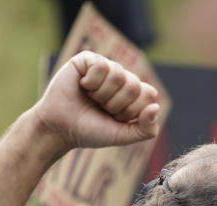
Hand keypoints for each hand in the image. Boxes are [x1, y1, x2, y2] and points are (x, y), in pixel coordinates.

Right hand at [32, 51, 159, 154]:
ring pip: (119, 74)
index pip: (149, 94)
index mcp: (133, 95)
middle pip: (134, 85)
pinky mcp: (87, 59)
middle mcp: (121, 79)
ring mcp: (105, 68)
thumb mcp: (122, 135)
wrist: (60, 128)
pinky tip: (82, 86)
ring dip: (103, 94)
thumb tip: (156, 107)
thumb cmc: (90, 131)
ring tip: (91, 98)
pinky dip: (91, 81)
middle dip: (117, 104)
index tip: (116, 118)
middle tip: (102, 108)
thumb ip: (145, 129)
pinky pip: (101, 65)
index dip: (132, 110)